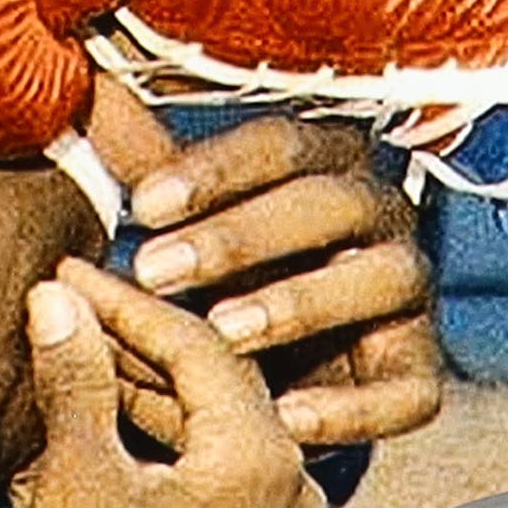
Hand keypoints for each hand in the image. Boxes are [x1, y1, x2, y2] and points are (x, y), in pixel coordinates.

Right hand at [8, 258, 326, 507]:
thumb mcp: (73, 481)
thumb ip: (76, 379)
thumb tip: (57, 300)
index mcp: (263, 460)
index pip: (198, 344)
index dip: (123, 302)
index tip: (64, 274)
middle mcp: (295, 492)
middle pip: (214, 383)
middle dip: (134, 344)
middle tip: (64, 305)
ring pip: (213, 433)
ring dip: (143, 397)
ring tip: (69, 359)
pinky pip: (215, 482)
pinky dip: (162, 451)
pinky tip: (101, 429)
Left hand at [126, 117, 446, 448]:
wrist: (287, 372)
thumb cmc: (226, 276)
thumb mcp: (188, 220)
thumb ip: (147, 163)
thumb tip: (88, 90)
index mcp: (328, 164)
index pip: (282, 145)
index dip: (214, 170)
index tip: (142, 206)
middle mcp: (382, 217)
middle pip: (331, 204)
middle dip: (241, 235)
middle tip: (156, 269)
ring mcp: (409, 296)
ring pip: (384, 279)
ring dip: (303, 302)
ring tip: (222, 333)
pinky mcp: (419, 375)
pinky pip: (411, 391)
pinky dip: (356, 407)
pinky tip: (286, 418)